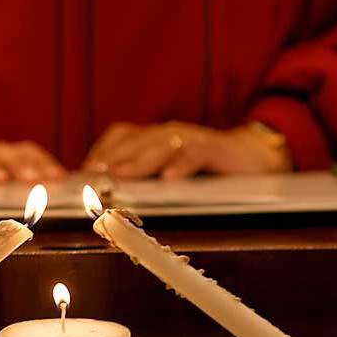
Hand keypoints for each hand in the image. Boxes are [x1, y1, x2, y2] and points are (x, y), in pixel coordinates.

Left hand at [82, 121, 290, 179]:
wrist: (254, 158)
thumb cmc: (204, 171)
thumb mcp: (168, 176)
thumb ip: (144, 183)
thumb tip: (106, 202)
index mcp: (153, 138)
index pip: (120, 137)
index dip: (101, 151)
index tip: (82, 172)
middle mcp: (169, 134)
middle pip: (136, 140)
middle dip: (113, 157)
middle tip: (96, 176)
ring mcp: (191, 139)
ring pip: (161, 144)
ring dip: (140, 160)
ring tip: (122, 176)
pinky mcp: (216, 148)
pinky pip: (196, 152)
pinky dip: (182, 163)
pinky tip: (170, 178)